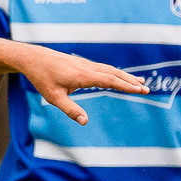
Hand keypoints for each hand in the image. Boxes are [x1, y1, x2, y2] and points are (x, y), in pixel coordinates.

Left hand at [17, 47, 148, 124]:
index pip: (110, 81)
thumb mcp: (53, 98)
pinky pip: (103, 68)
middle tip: (146, 88)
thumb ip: (70, 110)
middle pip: (114, 74)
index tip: (140, 90)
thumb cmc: (42, 78)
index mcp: (83, 76)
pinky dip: (115, 73)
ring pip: (110, 70)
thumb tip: (85, 122)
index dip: (126, 86)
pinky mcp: (82, 63)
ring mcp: (85, 64)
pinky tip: (119, 77)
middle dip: (131, 81)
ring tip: (139, 81)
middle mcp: (87, 67)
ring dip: (125, 76)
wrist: (34, 58)